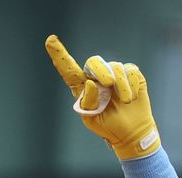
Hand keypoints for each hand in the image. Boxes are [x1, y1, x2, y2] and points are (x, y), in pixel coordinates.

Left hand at [45, 35, 159, 159]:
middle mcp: (97, 77)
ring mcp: (115, 74)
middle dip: (101, 70)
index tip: (50, 40)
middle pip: (94, 62)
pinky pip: (130, 70)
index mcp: (83, 88)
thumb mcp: (92, 119)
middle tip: (108, 84)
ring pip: (116, 67)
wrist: (131, 132)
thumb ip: (88, 103)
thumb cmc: (108, 125)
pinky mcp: (131, 74)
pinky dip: (131, 85)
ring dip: (121, 86)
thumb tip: (91, 83)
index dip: (59, 55)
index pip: (69, 71)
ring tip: (126, 102)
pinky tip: (131, 98)